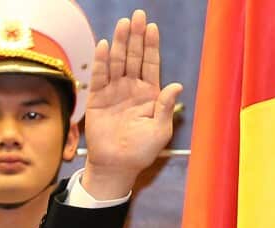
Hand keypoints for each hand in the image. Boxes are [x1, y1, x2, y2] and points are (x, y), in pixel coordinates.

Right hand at [82, 9, 183, 199]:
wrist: (117, 165)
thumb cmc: (142, 151)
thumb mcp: (160, 130)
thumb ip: (166, 107)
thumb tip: (177, 85)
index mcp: (150, 94)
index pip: (151, 64)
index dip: (151, 46)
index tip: (152, 27)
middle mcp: (132, 88)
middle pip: (133, 57)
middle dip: (136, 36)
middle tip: (138, 15)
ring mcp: (114, 91)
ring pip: (117, 62)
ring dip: (119, 42)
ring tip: (123, 24)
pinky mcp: (98, 98)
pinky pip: (100, 75)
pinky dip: (101, 60)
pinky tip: (104, 45)